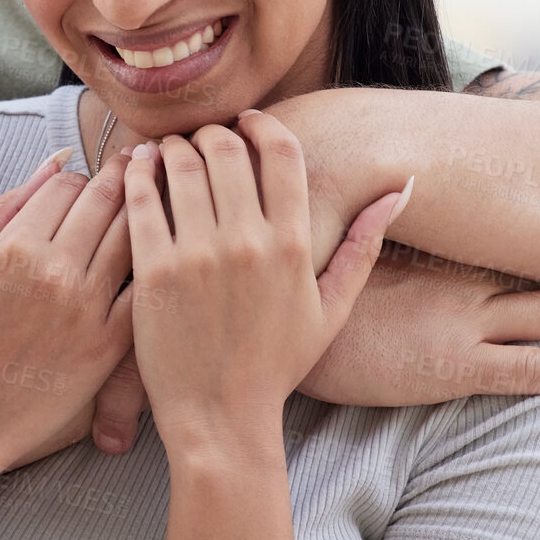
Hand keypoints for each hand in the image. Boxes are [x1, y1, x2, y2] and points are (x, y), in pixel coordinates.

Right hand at [0, 150, 135, 476]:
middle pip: (105, 200)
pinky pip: (143, 287)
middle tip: (139, 168)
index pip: (66, 185)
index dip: (81, 177)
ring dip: (147, 212)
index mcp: (14, 247)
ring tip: (153, 204)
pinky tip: (160, 257)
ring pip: (134, 236)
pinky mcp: (109, 345)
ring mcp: (85, 309)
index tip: (90, 181)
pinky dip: (154, 264)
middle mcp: (53, 271)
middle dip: (124, 177)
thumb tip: (58, 159)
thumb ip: (9, 207)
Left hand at [123, 112, 408, 453]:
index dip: (263, 124)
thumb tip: (401, 188)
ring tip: (170, 152)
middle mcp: (247, 243)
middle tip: (203, 140)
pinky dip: (138, 172)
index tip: (248, 122)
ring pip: (182, 165)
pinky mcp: (155, 272)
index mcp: (291, 245)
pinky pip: (143, 199)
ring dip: (175, 147)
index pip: (281, 151)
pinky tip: (138, 169)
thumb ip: (365, 245)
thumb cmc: (276, 364)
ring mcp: (198, 256)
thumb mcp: (332, 308)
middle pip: (226, 147)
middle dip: (214, 132)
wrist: (221, 416)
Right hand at [296, 245, 539, 404]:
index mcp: (434, 252)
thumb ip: (377, 228)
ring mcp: (458, 322)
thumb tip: (398, 190)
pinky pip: (530, 367)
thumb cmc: (301, 300)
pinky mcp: (451, 365)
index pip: (513, 238)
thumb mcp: (342, 253)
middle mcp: (456, 280)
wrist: (272, 337)